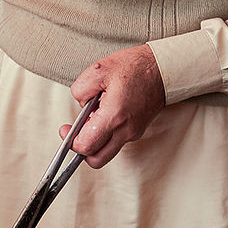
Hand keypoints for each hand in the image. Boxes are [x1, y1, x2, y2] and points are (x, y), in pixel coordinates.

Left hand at [59, 44, 165, 168]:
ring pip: (107, 151)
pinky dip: (106, 133)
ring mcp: (133, 132)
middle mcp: (126, 130)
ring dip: (95, 140)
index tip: (65, 130)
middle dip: (81, 150)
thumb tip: (80, 106)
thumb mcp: (98, 70)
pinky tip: (104, 114)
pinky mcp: (137, 130)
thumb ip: (80, 90)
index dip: (71, 142)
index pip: (87, 146)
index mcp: (114, 116)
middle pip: (97, 160)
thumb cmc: (135, 67)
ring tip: (92, 117)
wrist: (162, 69)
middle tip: (74, 132)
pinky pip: (116, 140)